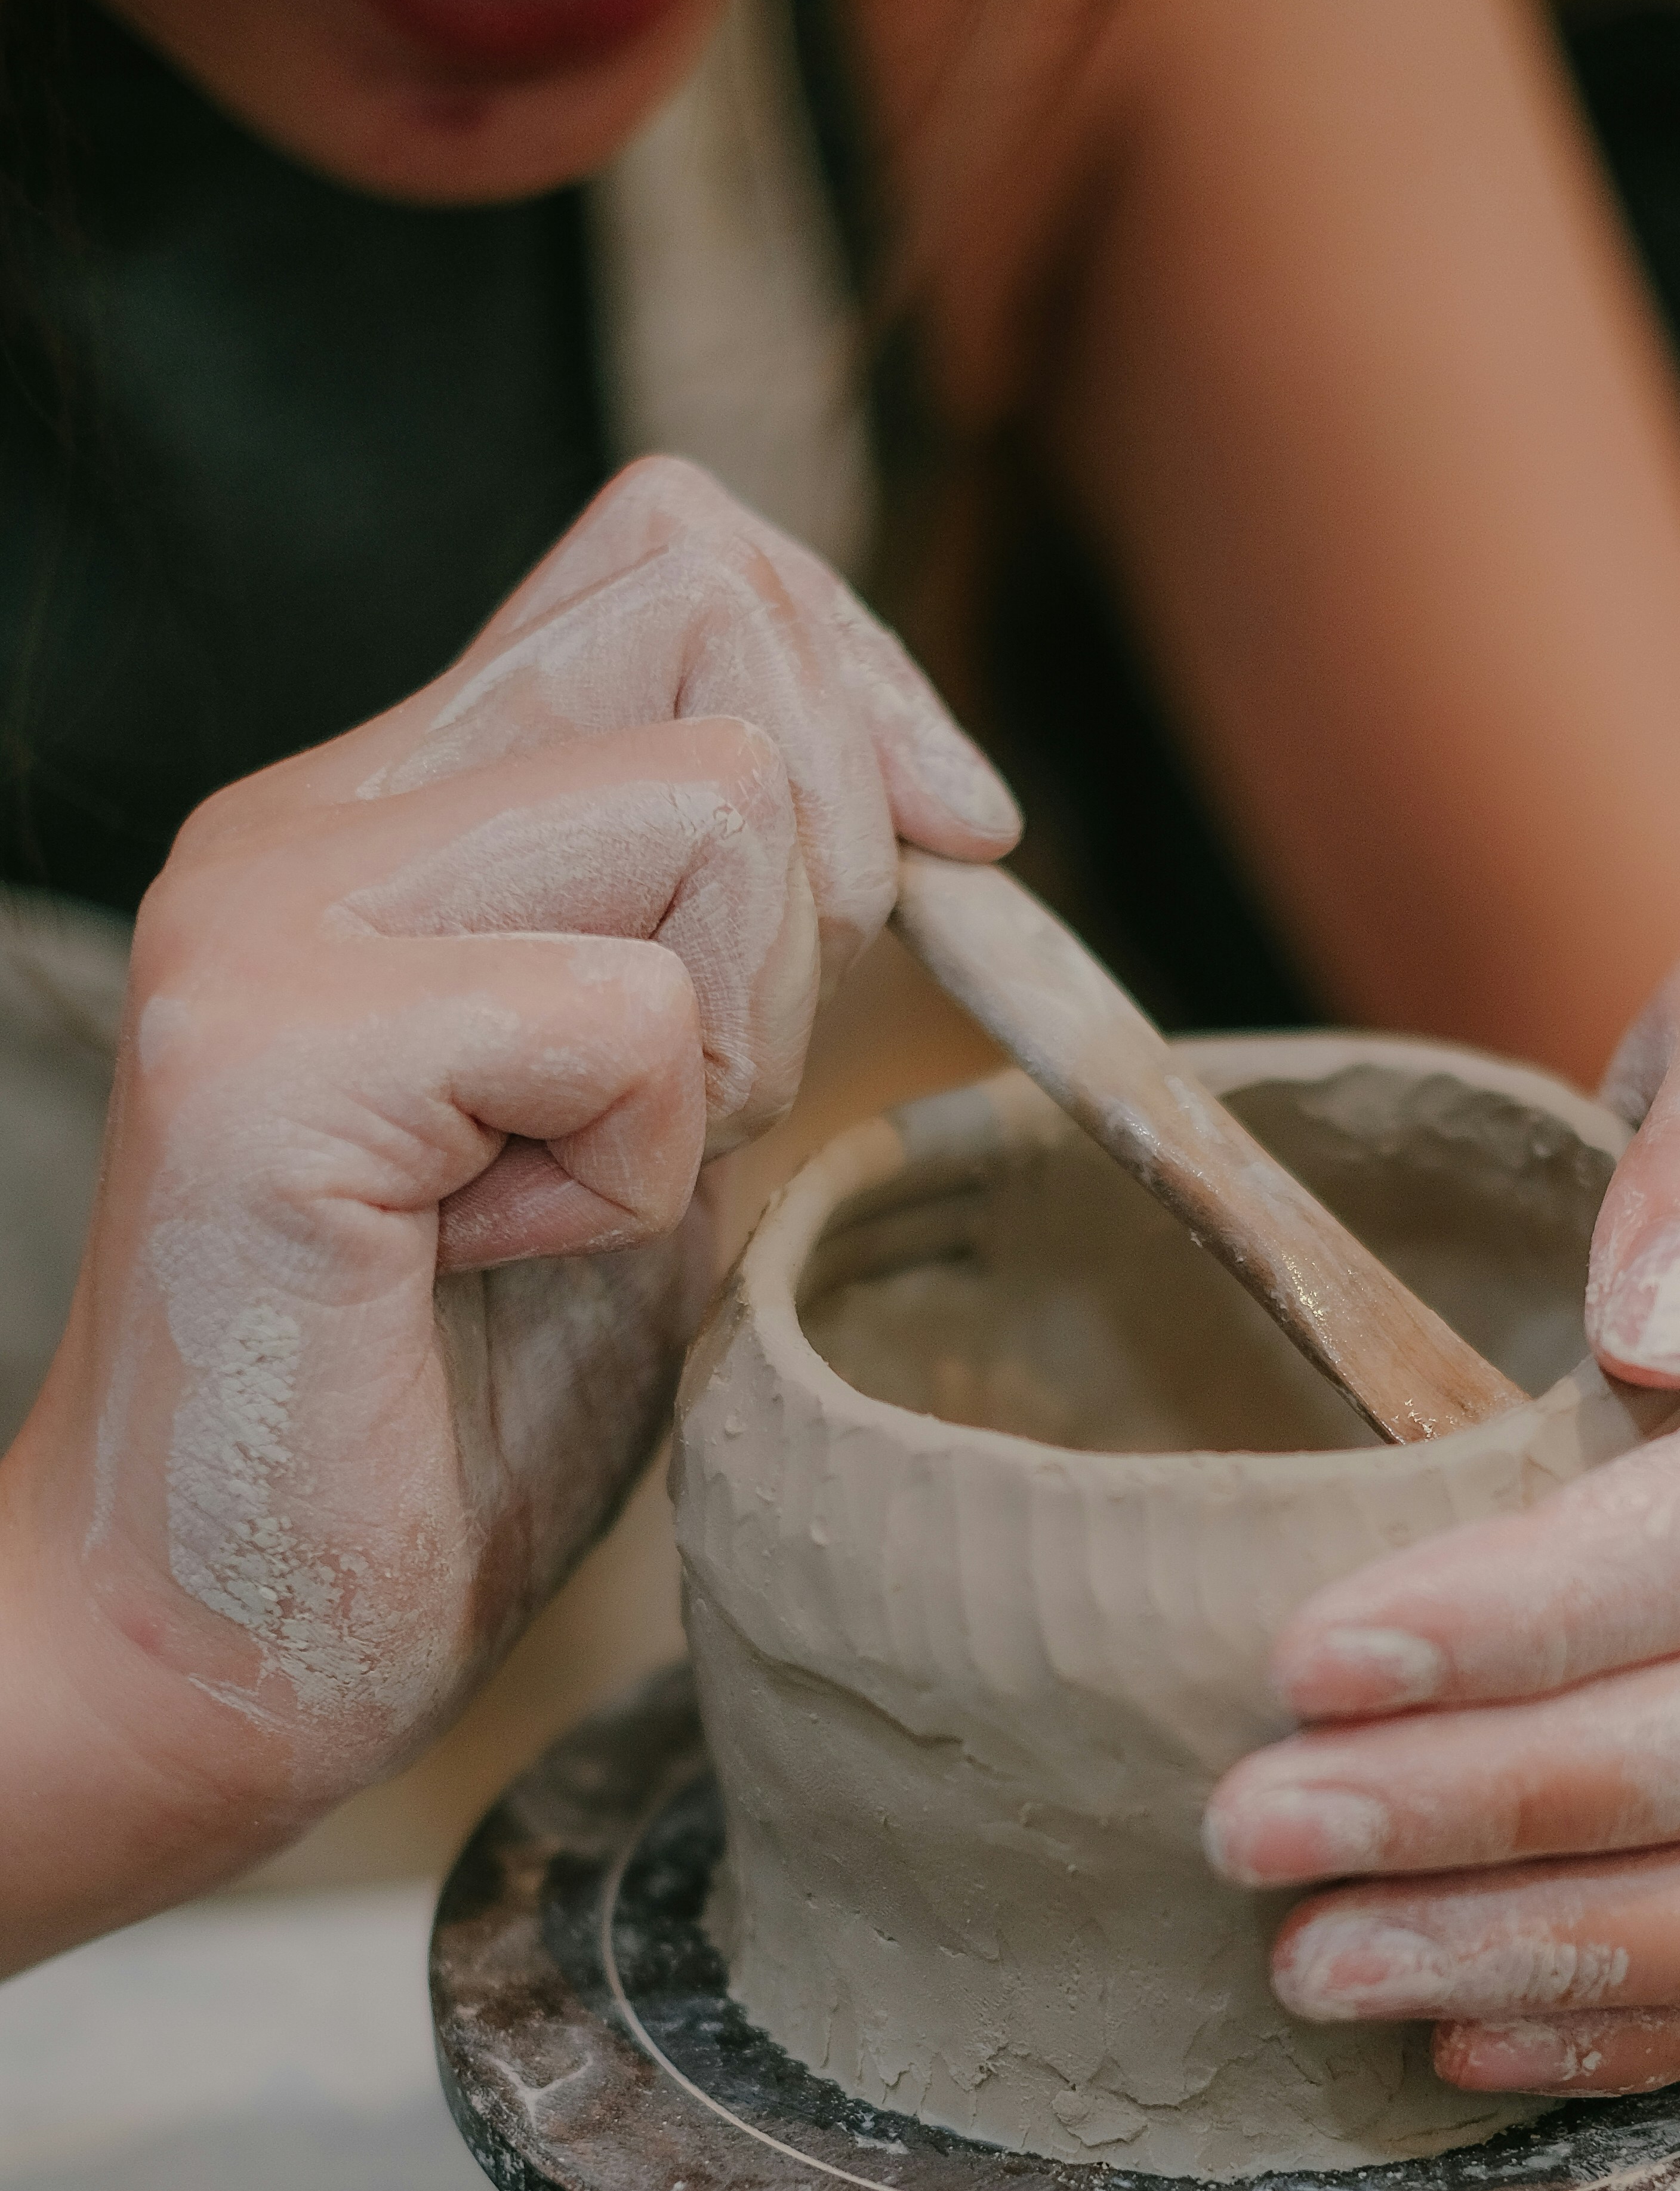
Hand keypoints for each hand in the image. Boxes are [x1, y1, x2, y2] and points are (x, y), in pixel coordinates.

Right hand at [0, 457, 1016, 1961]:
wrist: (220, 1639)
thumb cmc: (444, 1414)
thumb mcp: (652, 1128)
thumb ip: (733, 949)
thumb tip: (930, 806)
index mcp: (394, 811)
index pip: (676, 551)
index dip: (857, 676)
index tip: (949, 861)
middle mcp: (311, 820)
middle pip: (716, 625)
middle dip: (825, 880)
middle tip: (702, 1100)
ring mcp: (272, 921)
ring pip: (714, 809)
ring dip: (729, 1044)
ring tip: (573, 1194)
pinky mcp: (276, 1060)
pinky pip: (629, 1026)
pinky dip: (638, 1181)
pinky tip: (496, 1263)